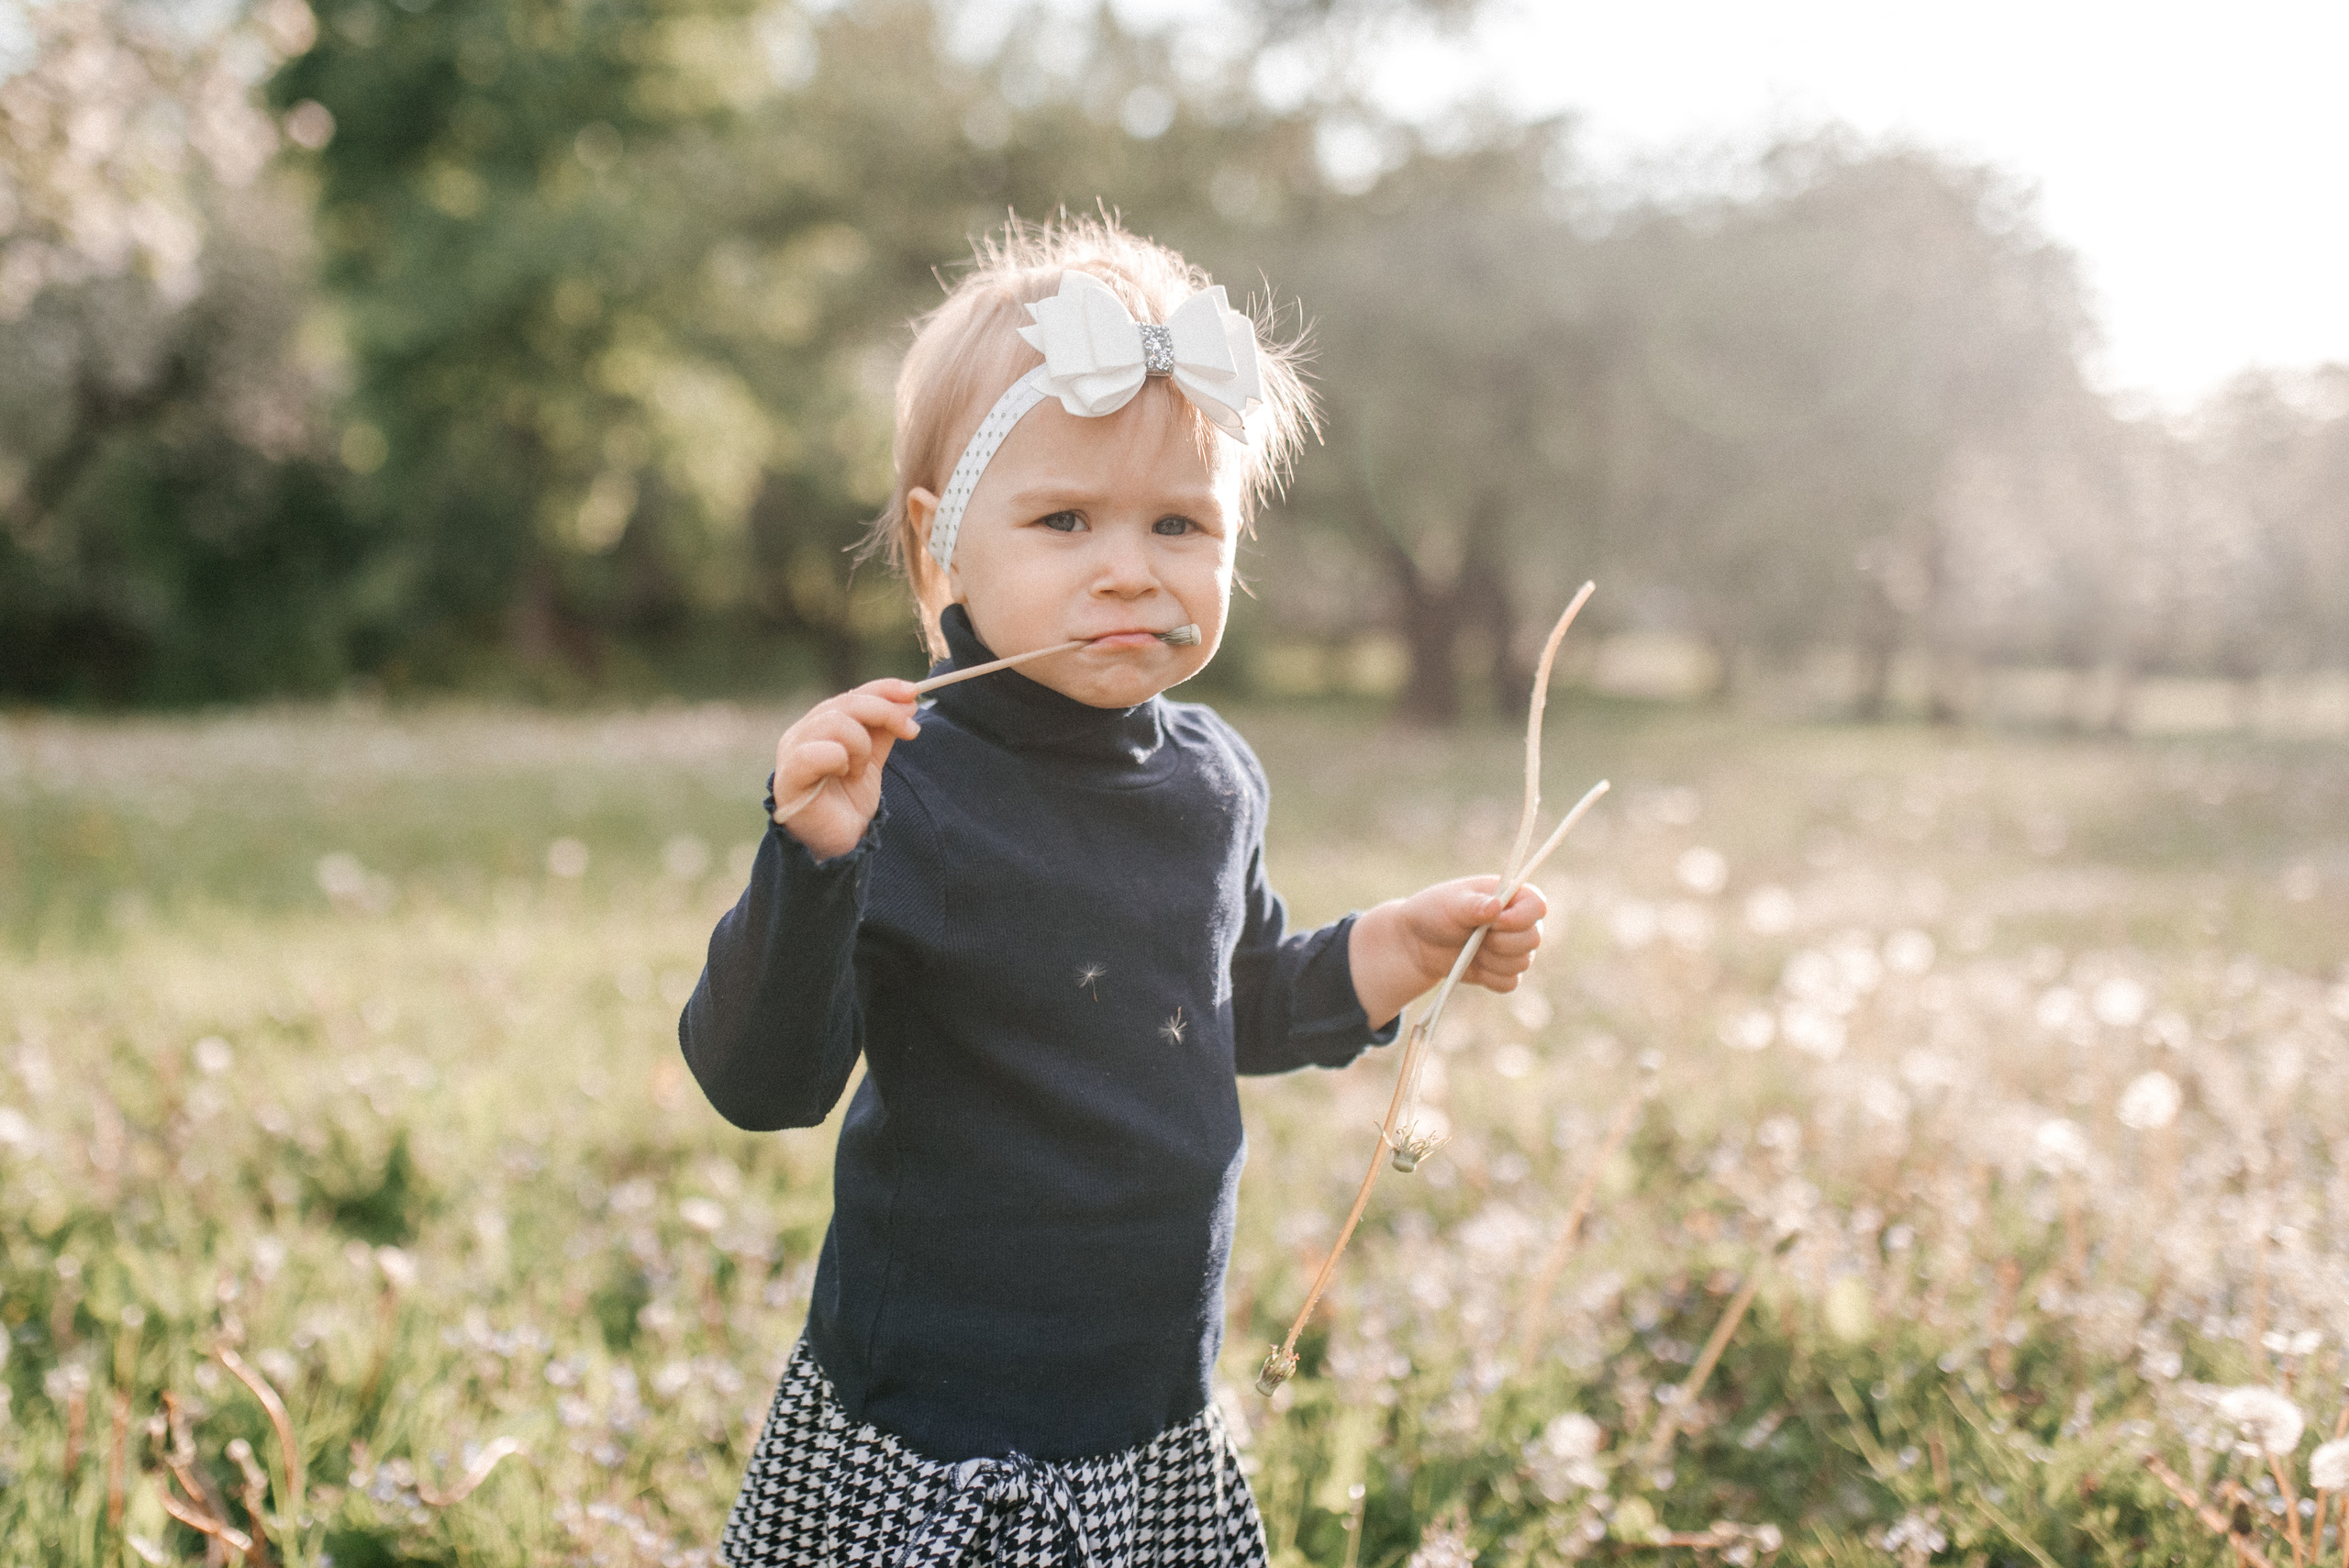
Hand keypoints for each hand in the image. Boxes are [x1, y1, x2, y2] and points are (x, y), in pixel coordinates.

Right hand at [771, 679, 920, 860]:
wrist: (837, 845)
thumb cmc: (848, 803)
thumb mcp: (873, 759)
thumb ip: (884, 731)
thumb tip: (908, 702)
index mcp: (818, 726)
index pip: (851, 694)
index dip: (883, 689)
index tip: (914, 693)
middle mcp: (801, 733)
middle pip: (845, 703)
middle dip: (884, 712)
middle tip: (909, 731)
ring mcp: (791, 753)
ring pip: (833, 722)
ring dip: (860, 744)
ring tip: (860, 770)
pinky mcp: (789, 778)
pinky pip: (814, 752)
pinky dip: (838, 758)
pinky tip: (844, 774)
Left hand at [1347, 875, 1547, 1029]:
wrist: (1417, 943)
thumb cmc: (1434, 912)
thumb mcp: (1450, 904)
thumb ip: (1473, 905)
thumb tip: (1496, 907)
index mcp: (1512, 896)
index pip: (1538, 906)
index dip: (1521, 918)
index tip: (1494, 922)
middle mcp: (1519, 922)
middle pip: (1533, 939)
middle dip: (1501, 942)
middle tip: (1475, 936)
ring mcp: (1513, 948)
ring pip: (1523, 963)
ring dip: (1492, 960)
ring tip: (1469, 948)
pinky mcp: (1503, 972)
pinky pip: (1510, 983)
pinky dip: (1490, 978)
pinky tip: (1473, 966)